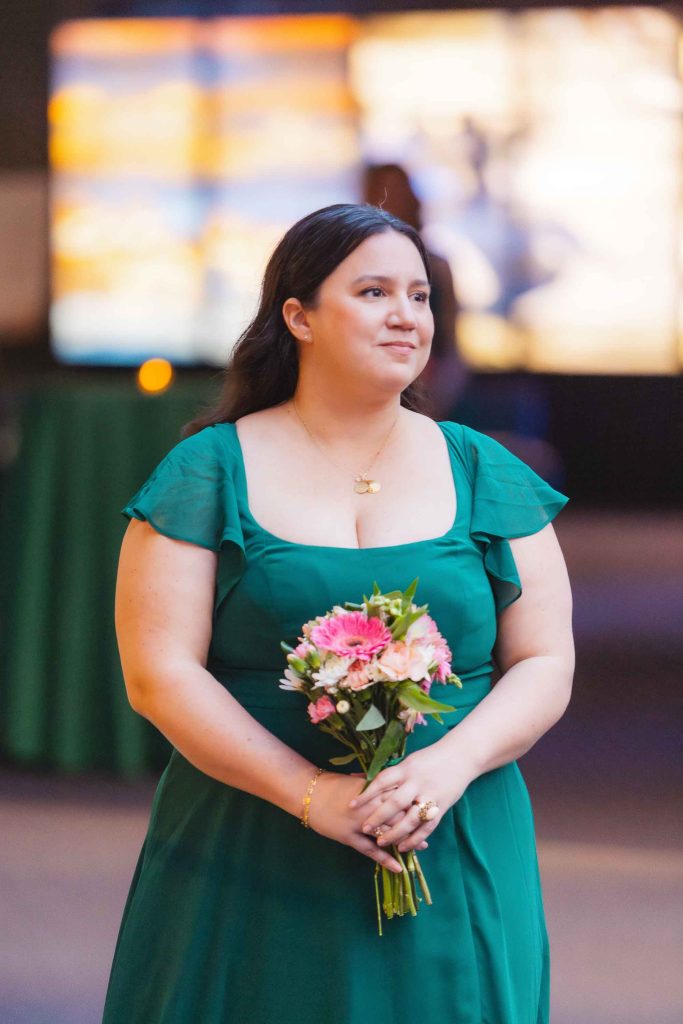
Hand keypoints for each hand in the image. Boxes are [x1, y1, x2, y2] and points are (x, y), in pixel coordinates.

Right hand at [306, 771, 427, 872]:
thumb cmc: (335, 785)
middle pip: (399, 817)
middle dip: (415, 825)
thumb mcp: (359, 781)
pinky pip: (371, 850)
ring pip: (388, 834)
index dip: (415, 805)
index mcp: (373, 790)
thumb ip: (378, 784)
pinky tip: (398, 867)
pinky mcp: (349, 837)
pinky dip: (385, 859)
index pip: (400, 798)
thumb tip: (398, 782)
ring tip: (420, 848)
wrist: (310, 793)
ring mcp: (359, 824)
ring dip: (405, 842)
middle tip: (429, 831)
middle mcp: (369, 807)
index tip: (429, 808)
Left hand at [348, 744, 474, 853]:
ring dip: (395, 833)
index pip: (382, 781)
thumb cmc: (430, 758)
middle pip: (395, 803)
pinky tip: (404, 847)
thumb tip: (359, 778)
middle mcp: (417, 782)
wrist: (461, 756)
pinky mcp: (442, 807)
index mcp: (406, 768)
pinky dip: (415, 839)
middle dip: (378, 817)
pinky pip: (427, 827)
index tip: (351, 805)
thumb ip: (390, 774)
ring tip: (381, 842)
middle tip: (364, 829)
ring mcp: (430, 796)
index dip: (366, 794)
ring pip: (410, 819)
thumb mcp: (409, 761)